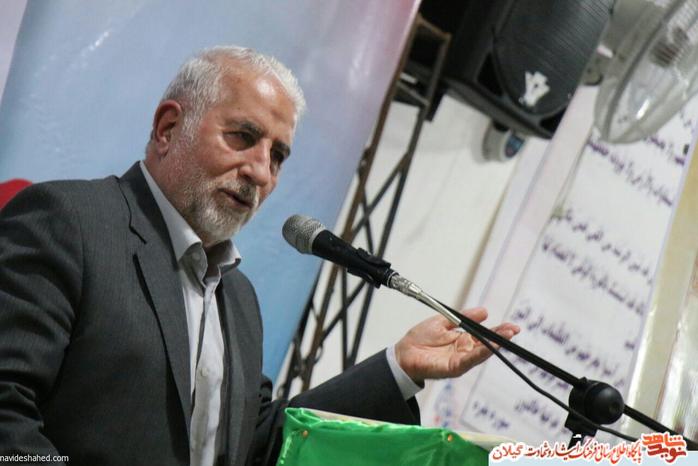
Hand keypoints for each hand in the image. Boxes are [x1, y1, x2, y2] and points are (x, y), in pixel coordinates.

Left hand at [394, 307, 519, 383]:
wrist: (403, 352)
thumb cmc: (421, 338)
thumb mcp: (444, 322)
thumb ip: (463, 317)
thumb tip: (484, 311)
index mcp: (462, 340)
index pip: (484, 335)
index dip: (498, 331)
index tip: (512, 326)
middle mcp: (464, 351)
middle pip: (487, 344)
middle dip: (502, 338)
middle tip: (515, 329)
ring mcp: (460, 360)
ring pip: (482, 353)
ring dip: (495, 345)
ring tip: (507, 336)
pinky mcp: (453, 368)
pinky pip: (469, 360)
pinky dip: (481, 353)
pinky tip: (490, 347)